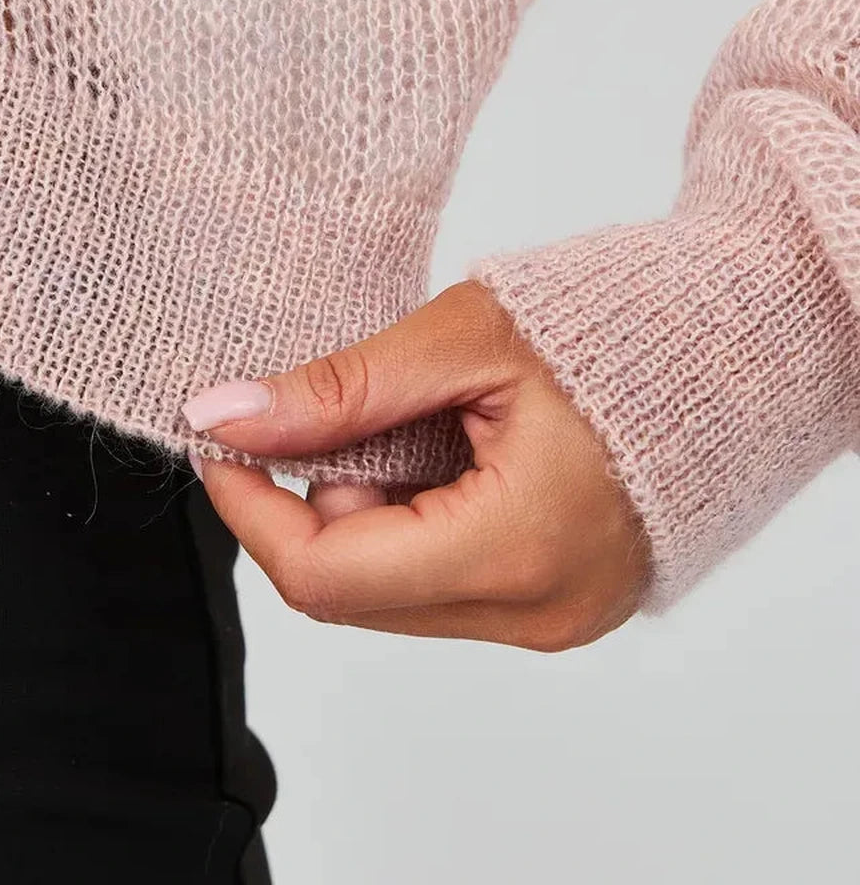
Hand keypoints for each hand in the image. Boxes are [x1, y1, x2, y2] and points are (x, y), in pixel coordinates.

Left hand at [182, 279, 650, 648]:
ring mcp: (553, 619)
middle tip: (336, 410)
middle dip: (315, 501)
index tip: (222, 442)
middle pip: (354, 593)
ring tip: (419, 420)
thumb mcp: (461, 340)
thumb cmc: (610, 328)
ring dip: (366, 511)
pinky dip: (414, 523)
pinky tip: (449, 453)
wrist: (725, 348)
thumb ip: (338, 390)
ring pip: (393, 593)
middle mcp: (536, 612)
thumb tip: (224, 416)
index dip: (252, 512)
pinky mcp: (558, 605)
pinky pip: (443, 585)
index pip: (327, 576)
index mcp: (515, 548)